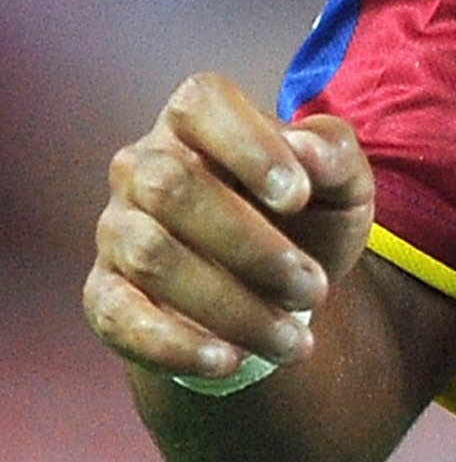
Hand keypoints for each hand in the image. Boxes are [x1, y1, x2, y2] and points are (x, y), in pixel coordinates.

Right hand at [86, 73, 373, 388]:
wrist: (277, 292)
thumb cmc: (308, 218)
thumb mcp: (343, 185)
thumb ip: (334, 154)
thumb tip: (305, 148)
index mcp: (198, 120)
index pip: (201, 102)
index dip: (248, 145)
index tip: (299, 196)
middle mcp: (144, 166)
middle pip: (170, 186)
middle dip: (251, 246)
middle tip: (315, 288)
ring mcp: (117, 230)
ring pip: (151, 256)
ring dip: (230, 305)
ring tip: (293, 338)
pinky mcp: (106, 294)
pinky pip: (119, 316)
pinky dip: (175, 344)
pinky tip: (229, 360)